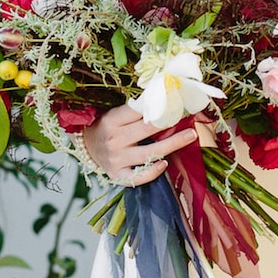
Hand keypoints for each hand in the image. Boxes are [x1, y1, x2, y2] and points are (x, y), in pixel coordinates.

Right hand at [81, 102, 197, 185]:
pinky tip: (165, 163)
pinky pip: (139, 176)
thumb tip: (164, 101)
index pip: (139, 111)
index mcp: (112, 120)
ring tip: (190, 136)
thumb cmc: (106, 127)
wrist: (87, 147)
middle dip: (170, 121)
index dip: (159, 105)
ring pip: (149, 153)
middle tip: (189, 115)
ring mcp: (116, 160)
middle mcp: (113, 140)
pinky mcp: (118, 175)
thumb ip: (135, 111)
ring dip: (173, 144)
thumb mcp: (115, 114)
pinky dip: (153, 171)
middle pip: (148, 129)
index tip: (177, 101)